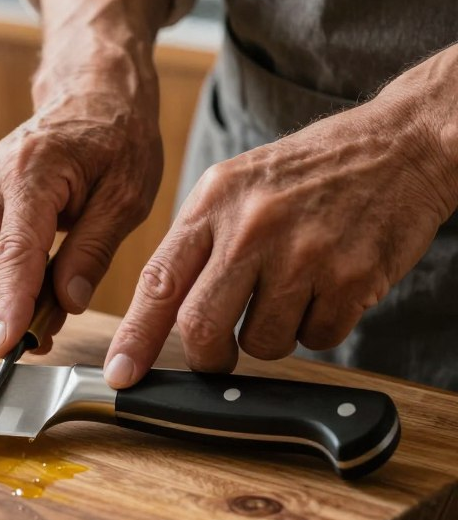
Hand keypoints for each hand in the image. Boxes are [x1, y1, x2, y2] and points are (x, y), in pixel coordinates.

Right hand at [0, 87, 162, 354]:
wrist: (93, 90)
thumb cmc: (117, 135)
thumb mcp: (126, 195)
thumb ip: (94, 250)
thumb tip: (69, 301)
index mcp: (33, 170)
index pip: (13, 252)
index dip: (8, 305)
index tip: (7, 345)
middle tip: (36, 344)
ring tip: (41, 321)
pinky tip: (30, 292)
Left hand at [103, 84, 457, 386]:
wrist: (398, 146)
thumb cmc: (307, 173)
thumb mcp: (237, 184)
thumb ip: (198, 242)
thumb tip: (160, 314)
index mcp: (214, 202)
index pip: (158, 281)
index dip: (135, 336)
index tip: (121, 374)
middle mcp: (252, 227)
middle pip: (201, 326)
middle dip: (207, 357)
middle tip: (218, 356)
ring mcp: (304, 253)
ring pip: (264, 343)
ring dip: (273, 336)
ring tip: (294, 289)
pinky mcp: (351, 278)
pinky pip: (318, 339)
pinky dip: (319, 327)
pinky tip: (328, 286)